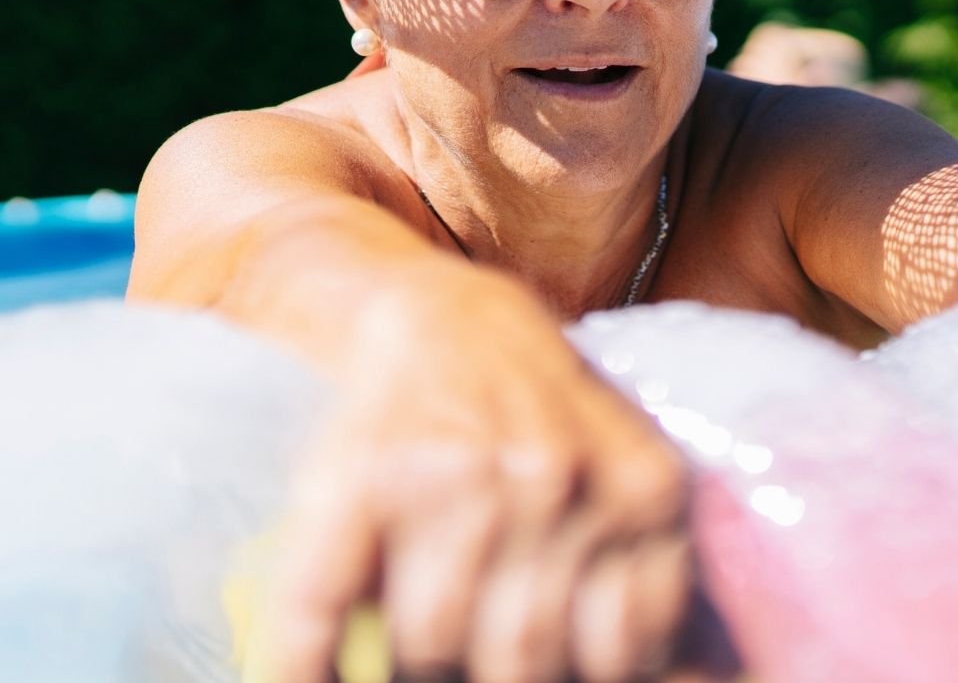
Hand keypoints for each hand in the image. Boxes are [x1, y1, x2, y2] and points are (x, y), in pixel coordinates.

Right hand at [267, 271, 692, 682]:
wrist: (446, 313)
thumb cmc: (544, 414)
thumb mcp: (625, 476)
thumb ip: (646, 585)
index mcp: (634, 487)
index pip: (618, 653)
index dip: (580, 675)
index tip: (558, 665)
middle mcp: (551, 478)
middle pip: (523, 658)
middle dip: (499, 668)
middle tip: (478, 646)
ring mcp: (453, 477)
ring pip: (436, 644)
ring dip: (421, 658)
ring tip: (419, 623)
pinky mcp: (360, 477)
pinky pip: (321, 614)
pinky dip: (309, 668)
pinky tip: (317, 675)